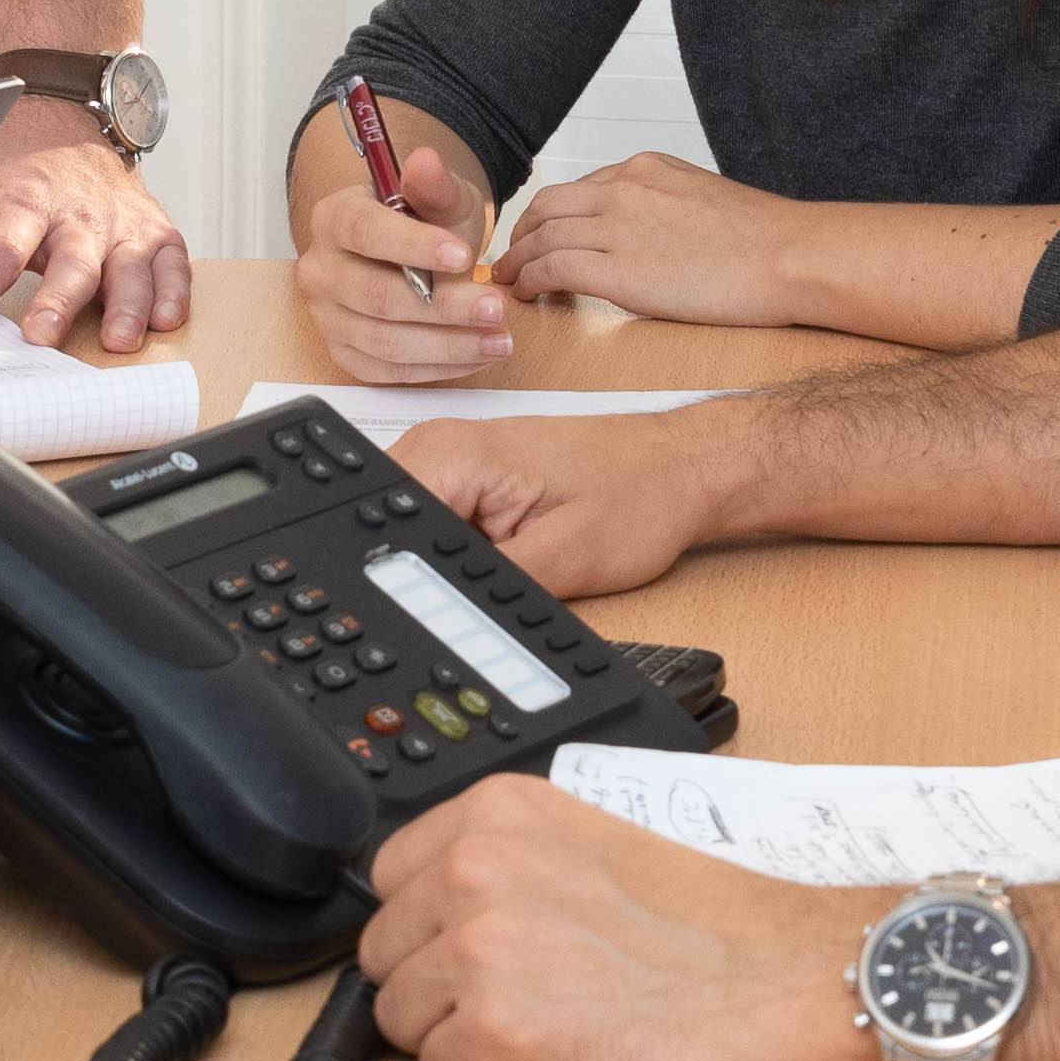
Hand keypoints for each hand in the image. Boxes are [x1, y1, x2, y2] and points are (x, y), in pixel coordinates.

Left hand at [0, 97, 193, 346]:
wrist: (60, 111)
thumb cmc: (8, 163)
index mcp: (20, 203)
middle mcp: (74, 214)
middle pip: (70, 261)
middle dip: (58, 301)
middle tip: (41, 337)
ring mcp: (118, 222)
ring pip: (130, 265)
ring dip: (127, 303)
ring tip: (119, 339)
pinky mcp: (152, 229)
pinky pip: (173, 261)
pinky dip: (175, 289)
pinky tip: (167, 319)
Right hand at [296, 118, 509, 386]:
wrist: (414, 254)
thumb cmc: (424, 223)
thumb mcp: (439, 197)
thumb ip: (434, 183)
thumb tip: (425, 159)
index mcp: (333, 218)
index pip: (365, 232)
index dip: (414, 246)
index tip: (464, 255)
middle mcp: (320, 270)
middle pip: (377, 296)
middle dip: (443, 307)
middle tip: (496, 308)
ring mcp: (327, 316)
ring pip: (384, 342)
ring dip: (448, 345)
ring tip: (499, 339)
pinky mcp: (344, 353)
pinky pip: (388, 372)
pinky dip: (436, 368)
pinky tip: (476, 356)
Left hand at [359, 779, 868, 1060]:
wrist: (780, 983)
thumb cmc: (709, 927)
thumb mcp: (589, 843)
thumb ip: (505, 862)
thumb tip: (436, 907)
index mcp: (496, 813)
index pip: (388, 877)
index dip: (427, 926)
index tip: (466, 947)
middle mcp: (474, 869)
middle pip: (383, 952)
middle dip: (435, 985)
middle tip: (517, 997)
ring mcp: (480, 950)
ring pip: (399, 1019)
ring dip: (456, 1036)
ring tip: (541, 1027)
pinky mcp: (497, 1031)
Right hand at [389, 406, 722, 600]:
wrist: (679, 467)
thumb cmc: (641, 495)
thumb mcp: (565, 560)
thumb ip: (491, 587)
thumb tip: (440, 618)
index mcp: (455, 453)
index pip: (380, 521)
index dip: (403, 576)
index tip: (441, 606)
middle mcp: (444, 442)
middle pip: (388, 526)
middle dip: (422, 572)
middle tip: (490, 585)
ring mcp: (455, 453)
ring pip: (412, 528)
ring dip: (445, 561)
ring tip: (511, 561)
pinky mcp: (471, 469)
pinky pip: (438, 517)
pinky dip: (462, 548)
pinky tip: (508, 551)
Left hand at [495, 148, 810, 329]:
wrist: (790, 255)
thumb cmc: (766, 239)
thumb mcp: (706, 199)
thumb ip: (667, 206)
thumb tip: (653, 233)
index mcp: (645, 169)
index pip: (579, 188)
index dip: (551, 216)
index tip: (541, 235)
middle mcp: (623, 188)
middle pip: (547, 206)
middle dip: (523, 234)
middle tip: (511, 259)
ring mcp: (618, 226)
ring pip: (541, 237)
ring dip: (518, 261)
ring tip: (508, 282)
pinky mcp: (618, 271)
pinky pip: (552, 270)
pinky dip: (531, 282)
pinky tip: (528, 296)